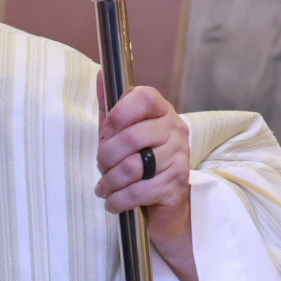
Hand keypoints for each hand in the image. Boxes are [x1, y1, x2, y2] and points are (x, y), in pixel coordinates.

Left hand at [96, 81, 195, 280]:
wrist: (165, 205)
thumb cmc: (139, 163)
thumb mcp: (122, 134)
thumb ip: (111, 107)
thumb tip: (100, 75)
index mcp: (162, 112)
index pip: (143, 97)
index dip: (118, 114)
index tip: (107, 132)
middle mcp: (176, 131)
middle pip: (131, 137)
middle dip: (106, 157)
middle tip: (102, 167)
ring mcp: (179, 158)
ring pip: (132, 167)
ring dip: (110, 182)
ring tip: (105, 188)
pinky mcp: (176, 185)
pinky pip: (138, 192)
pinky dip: (118, 201)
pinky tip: (113, 202)